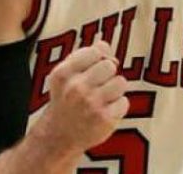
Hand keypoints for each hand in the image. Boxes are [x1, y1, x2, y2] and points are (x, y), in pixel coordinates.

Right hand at [30, 41, 128, 158]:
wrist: (58, 136)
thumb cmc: (66, 99)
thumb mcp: (65, 74)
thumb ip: (84, 55)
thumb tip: (105, 45)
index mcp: (64, 73)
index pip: (95, 51)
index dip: (99, 58)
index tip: (92, 68)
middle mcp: (76, 88)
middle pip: (110, 65)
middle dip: (107, 74)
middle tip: (97, 85)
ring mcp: (91, 104)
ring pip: (120, 82)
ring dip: (114, 90)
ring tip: (102, 98)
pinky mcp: (105, 119)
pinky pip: (124, 102)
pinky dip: (117, 107)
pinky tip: (105, 111)